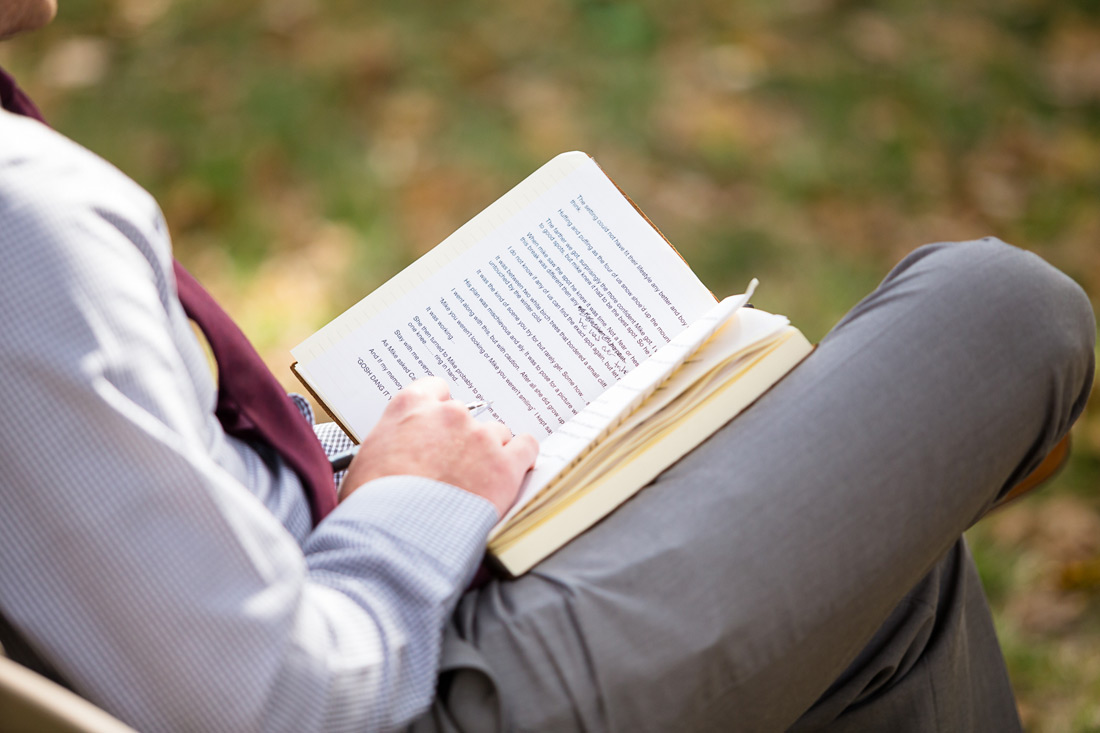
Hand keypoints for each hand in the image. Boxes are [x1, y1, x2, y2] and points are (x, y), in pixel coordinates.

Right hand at [339, 377, 538, 516]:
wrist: (395, 533)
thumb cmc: (373, 503)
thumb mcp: (366, 459)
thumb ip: (391, 443)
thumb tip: (395, 455)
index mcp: (411, 407)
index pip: (437, 389)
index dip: (440, 412)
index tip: (441, 427)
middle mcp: (449, 415)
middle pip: (469, 416)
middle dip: (464, 439)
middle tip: (455, 466)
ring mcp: (480, 438)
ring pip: (497, 434)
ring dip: (490, 453)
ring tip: (478, 480)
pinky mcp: (505, 465)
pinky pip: (526, 448)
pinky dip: (521, 459)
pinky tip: (513, 472)